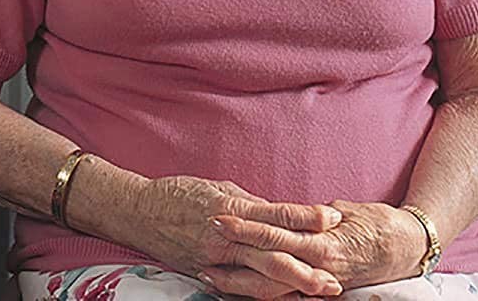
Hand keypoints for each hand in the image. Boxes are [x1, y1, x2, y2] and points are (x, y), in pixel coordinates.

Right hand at [132, 176, 343, 298]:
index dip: (307, 216)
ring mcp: (216, 259)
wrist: (139, 212)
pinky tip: (285, 298)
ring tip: (320, 291)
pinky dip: (265, 294)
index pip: (276, 213)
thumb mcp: (218, 188)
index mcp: (230, 207)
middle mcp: (225, 235)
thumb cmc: (180, 193)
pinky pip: (241, 288)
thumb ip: (251, 205)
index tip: (333, 217)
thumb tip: (280, 215)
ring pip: (261, 277)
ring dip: (293, 286)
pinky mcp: (207, 275)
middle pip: (274, 253)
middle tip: (337, 274)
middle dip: (308, 265)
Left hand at [208, 199, 427, 292]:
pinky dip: (262, 294)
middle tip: (202, 249)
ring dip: (239, 281)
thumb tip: (286, 211)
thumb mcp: (343, 210)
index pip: (274, 232)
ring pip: (272, 286)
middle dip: (233, 257)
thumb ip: (312, 214)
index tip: (217, 217)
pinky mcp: (324, 292)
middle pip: (266, 263)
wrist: (409, 249)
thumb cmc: (376, 223)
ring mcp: (320, 283)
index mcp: (320, 239)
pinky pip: (288, 296)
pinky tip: (239, 291)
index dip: (244, 226)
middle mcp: (318, 265)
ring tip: (207, 275)